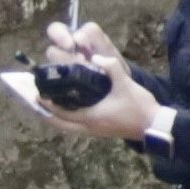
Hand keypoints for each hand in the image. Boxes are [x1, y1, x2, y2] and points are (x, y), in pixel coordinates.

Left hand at [11, 20, 168, 144]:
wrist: (153, 126)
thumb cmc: (139, 106)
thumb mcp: (125, 84)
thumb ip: (111, 67)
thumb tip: (98, 56)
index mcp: (91, 116)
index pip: (61, 112)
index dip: (47, 104)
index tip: (36, 94)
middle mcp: (89, 127)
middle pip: (60, 124)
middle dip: (46, 114)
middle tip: (37, 102)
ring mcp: (94, 131)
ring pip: (67, 127)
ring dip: (56, 118)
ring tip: (48, 107)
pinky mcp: (100, 131)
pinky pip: (76, 128)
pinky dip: (67, 120)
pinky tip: (68, 111)